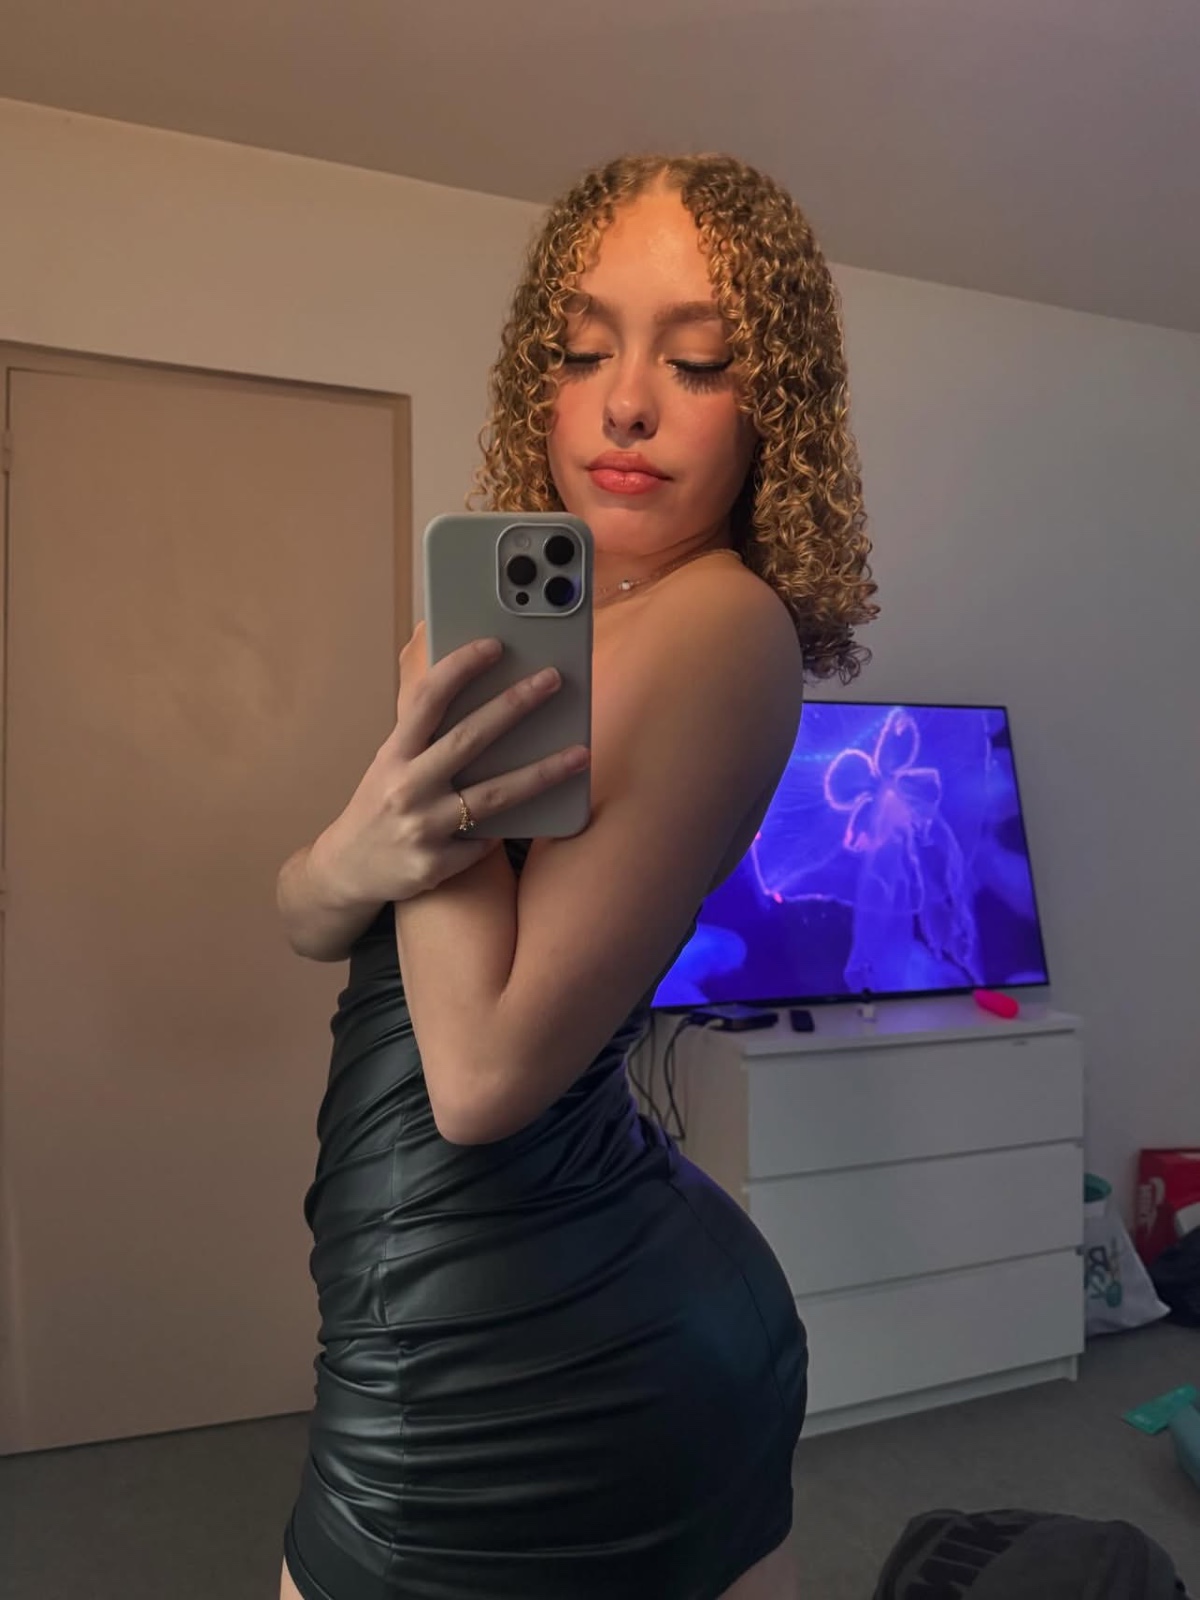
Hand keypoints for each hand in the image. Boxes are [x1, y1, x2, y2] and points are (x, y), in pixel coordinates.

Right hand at [310, 622, 589, 904]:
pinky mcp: (435, 865)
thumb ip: (424, 734)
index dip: (460, 668)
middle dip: (515, 705)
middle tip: (553, 679)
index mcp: (392, 754)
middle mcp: (404, 788)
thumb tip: (474, 690)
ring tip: (581, 754)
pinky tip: (528, 819)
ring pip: (495, 796)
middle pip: (469, 739)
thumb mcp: (389, 763)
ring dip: (543, 772)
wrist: (347, 869)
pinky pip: (487, 842)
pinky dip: (505, 830)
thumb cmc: (380, 805)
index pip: (427, 700)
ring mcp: (420, 828)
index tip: (494, 644)